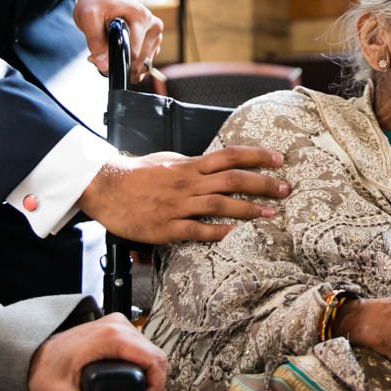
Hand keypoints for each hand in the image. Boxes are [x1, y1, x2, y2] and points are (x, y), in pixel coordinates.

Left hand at [26, 313, 167, 390]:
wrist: (31, 356)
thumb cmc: (44, 371)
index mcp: (109, 338)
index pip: (153, 359)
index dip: (154, 386)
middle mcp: (117, 326)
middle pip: (156, 356)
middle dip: (153, 384)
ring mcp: (117, 325)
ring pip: (151, 351)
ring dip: (148, 376)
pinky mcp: (116, 329)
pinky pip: (140, 348)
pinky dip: (141, 367)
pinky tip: (130, 382)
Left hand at [74, 0, 162, 83]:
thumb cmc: (97, 3)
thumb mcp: (88, 17)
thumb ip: (95, 42)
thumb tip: (104, 67)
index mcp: (142, 18)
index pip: (133, 53)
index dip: (115, 61)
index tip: (96, 58)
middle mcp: (154, 26)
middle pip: (139, 62)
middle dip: (119, 64)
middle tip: (98, 55)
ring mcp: (156, 35)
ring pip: (142, 65)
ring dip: (124, 65)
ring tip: (107, 51)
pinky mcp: (154, 42)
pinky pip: (143, 63)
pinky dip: (130, 63)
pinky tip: (118, 52)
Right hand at [80, 147, 288, 242]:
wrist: (105, 187)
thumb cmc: (136, 174)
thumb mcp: (166, 160)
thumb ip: (191, 164)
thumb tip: (212, 163)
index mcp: (189, 166)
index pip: (229, 156)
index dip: (257, 156)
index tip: (278, 159)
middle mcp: (188, 183)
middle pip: (232, 179)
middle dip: (262, 183)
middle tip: (285, 189)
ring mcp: (178, 205)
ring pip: (219, 204)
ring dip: (247, 209)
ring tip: (270, 214)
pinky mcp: (166, 227)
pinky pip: (196, 230)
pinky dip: (217, 232)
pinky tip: (235, 234)